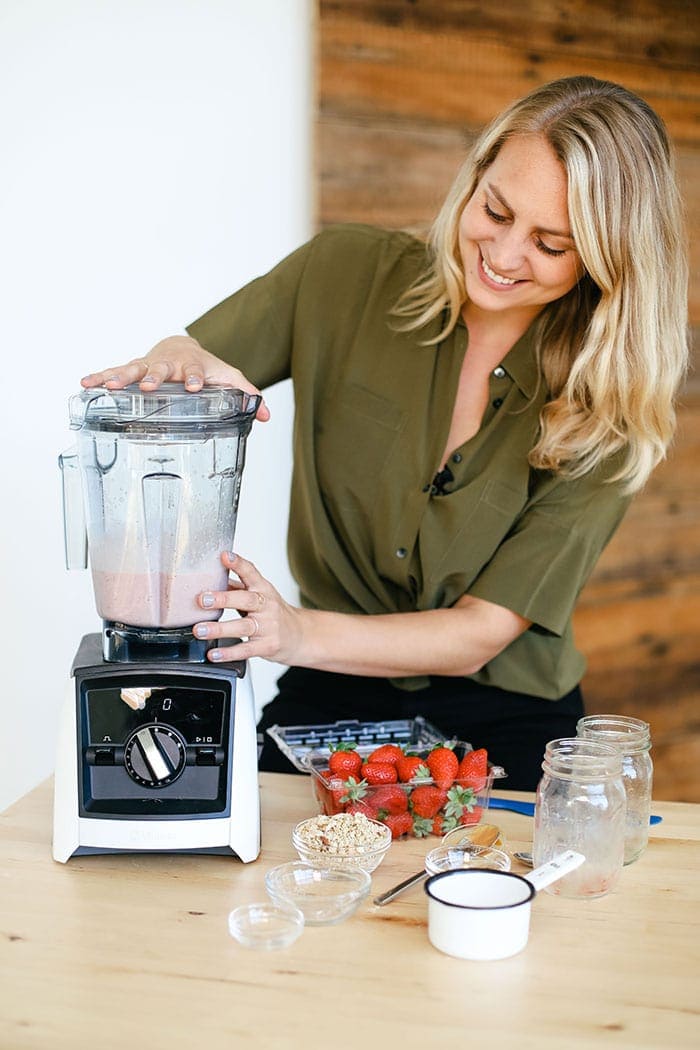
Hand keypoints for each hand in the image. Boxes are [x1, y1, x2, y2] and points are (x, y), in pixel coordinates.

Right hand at [80, 335, 269, 420]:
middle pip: (161, 369)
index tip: (195, 387)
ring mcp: (149, 366)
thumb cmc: (207, 367)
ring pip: (133, 369)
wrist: (183, 347)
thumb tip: (266, 414)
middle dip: (154, 377)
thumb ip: (246, 395)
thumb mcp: (228, 378)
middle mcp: (169, 365)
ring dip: (121, 377)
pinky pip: (114, 372)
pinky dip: (100, 376)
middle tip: (148, 386)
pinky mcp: (134, 369)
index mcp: (194, 367)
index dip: (196, 379)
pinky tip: (85, 383)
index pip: (196, 373)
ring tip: (108, 386)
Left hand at [192, 552, 305, 663]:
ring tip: (199, 630)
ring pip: (243, 626)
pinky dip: (229, 653)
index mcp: (262, 589)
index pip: (250, 572)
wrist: (300, 636)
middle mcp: (267, 605)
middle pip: (246, 599)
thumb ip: (235, 587)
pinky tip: (213, 654)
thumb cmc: (274, 613)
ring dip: (219, 629)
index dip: (238, 563)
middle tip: (202, 599)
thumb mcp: (259, 595)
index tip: (224, 556)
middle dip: (223, 598)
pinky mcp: (268, 646)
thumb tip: (209, 577)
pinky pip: (247, 650)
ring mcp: (268, 626)